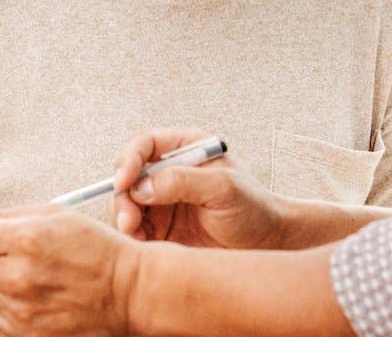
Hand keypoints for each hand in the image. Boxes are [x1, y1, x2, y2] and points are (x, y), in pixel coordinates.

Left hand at [0, 205, 140, 336]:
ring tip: (26, 272)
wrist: (128, 292)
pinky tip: (32, 293)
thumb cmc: (101, 252)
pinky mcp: (28, 331)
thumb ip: (16, 216)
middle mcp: (19, 276)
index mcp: (26, 241)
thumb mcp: (58, 216)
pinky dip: (7, 302)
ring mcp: (22, 308)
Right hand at [111, 128, 288, 249]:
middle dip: (123, 196)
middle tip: (129, 221)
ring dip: (124, 218)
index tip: (124, 181)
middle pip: (128, 175)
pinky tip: (143, 246)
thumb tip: (141, 186)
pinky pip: (134, 229)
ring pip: (126, 203)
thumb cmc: (254, 209)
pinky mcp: (160, 228)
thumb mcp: (224, 188)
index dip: (129, 160)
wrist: (268, 245)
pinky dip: (132, 237)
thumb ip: (183, 181)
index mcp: (185, 149)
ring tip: (135, 235)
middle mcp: (168, 172)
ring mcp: (162, 200)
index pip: (144, 144)